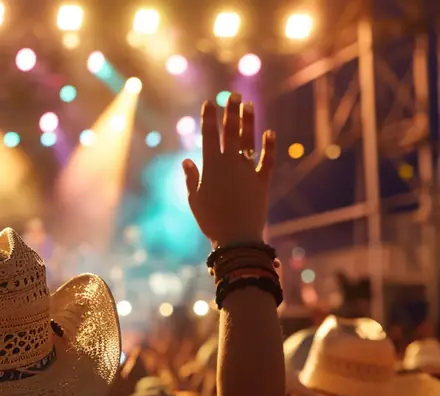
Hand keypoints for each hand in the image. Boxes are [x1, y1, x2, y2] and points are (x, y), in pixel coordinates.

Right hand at [183, 93, 275, 245]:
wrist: (236, 238)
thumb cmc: (210, 220)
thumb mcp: (194, 199)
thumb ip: (191, 178)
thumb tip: (187, 160)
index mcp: (211, 166)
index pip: (209, 135)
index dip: (209, 117)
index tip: (210, 102)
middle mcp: (230, 163)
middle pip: (230, 132)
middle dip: (231, 111)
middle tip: (233, 95)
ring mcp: (248, 170)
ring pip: (249, 140)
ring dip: (248, 121)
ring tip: (248, 104)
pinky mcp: (262, 181)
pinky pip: (267, 160)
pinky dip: (269, 146)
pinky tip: (270, 132)